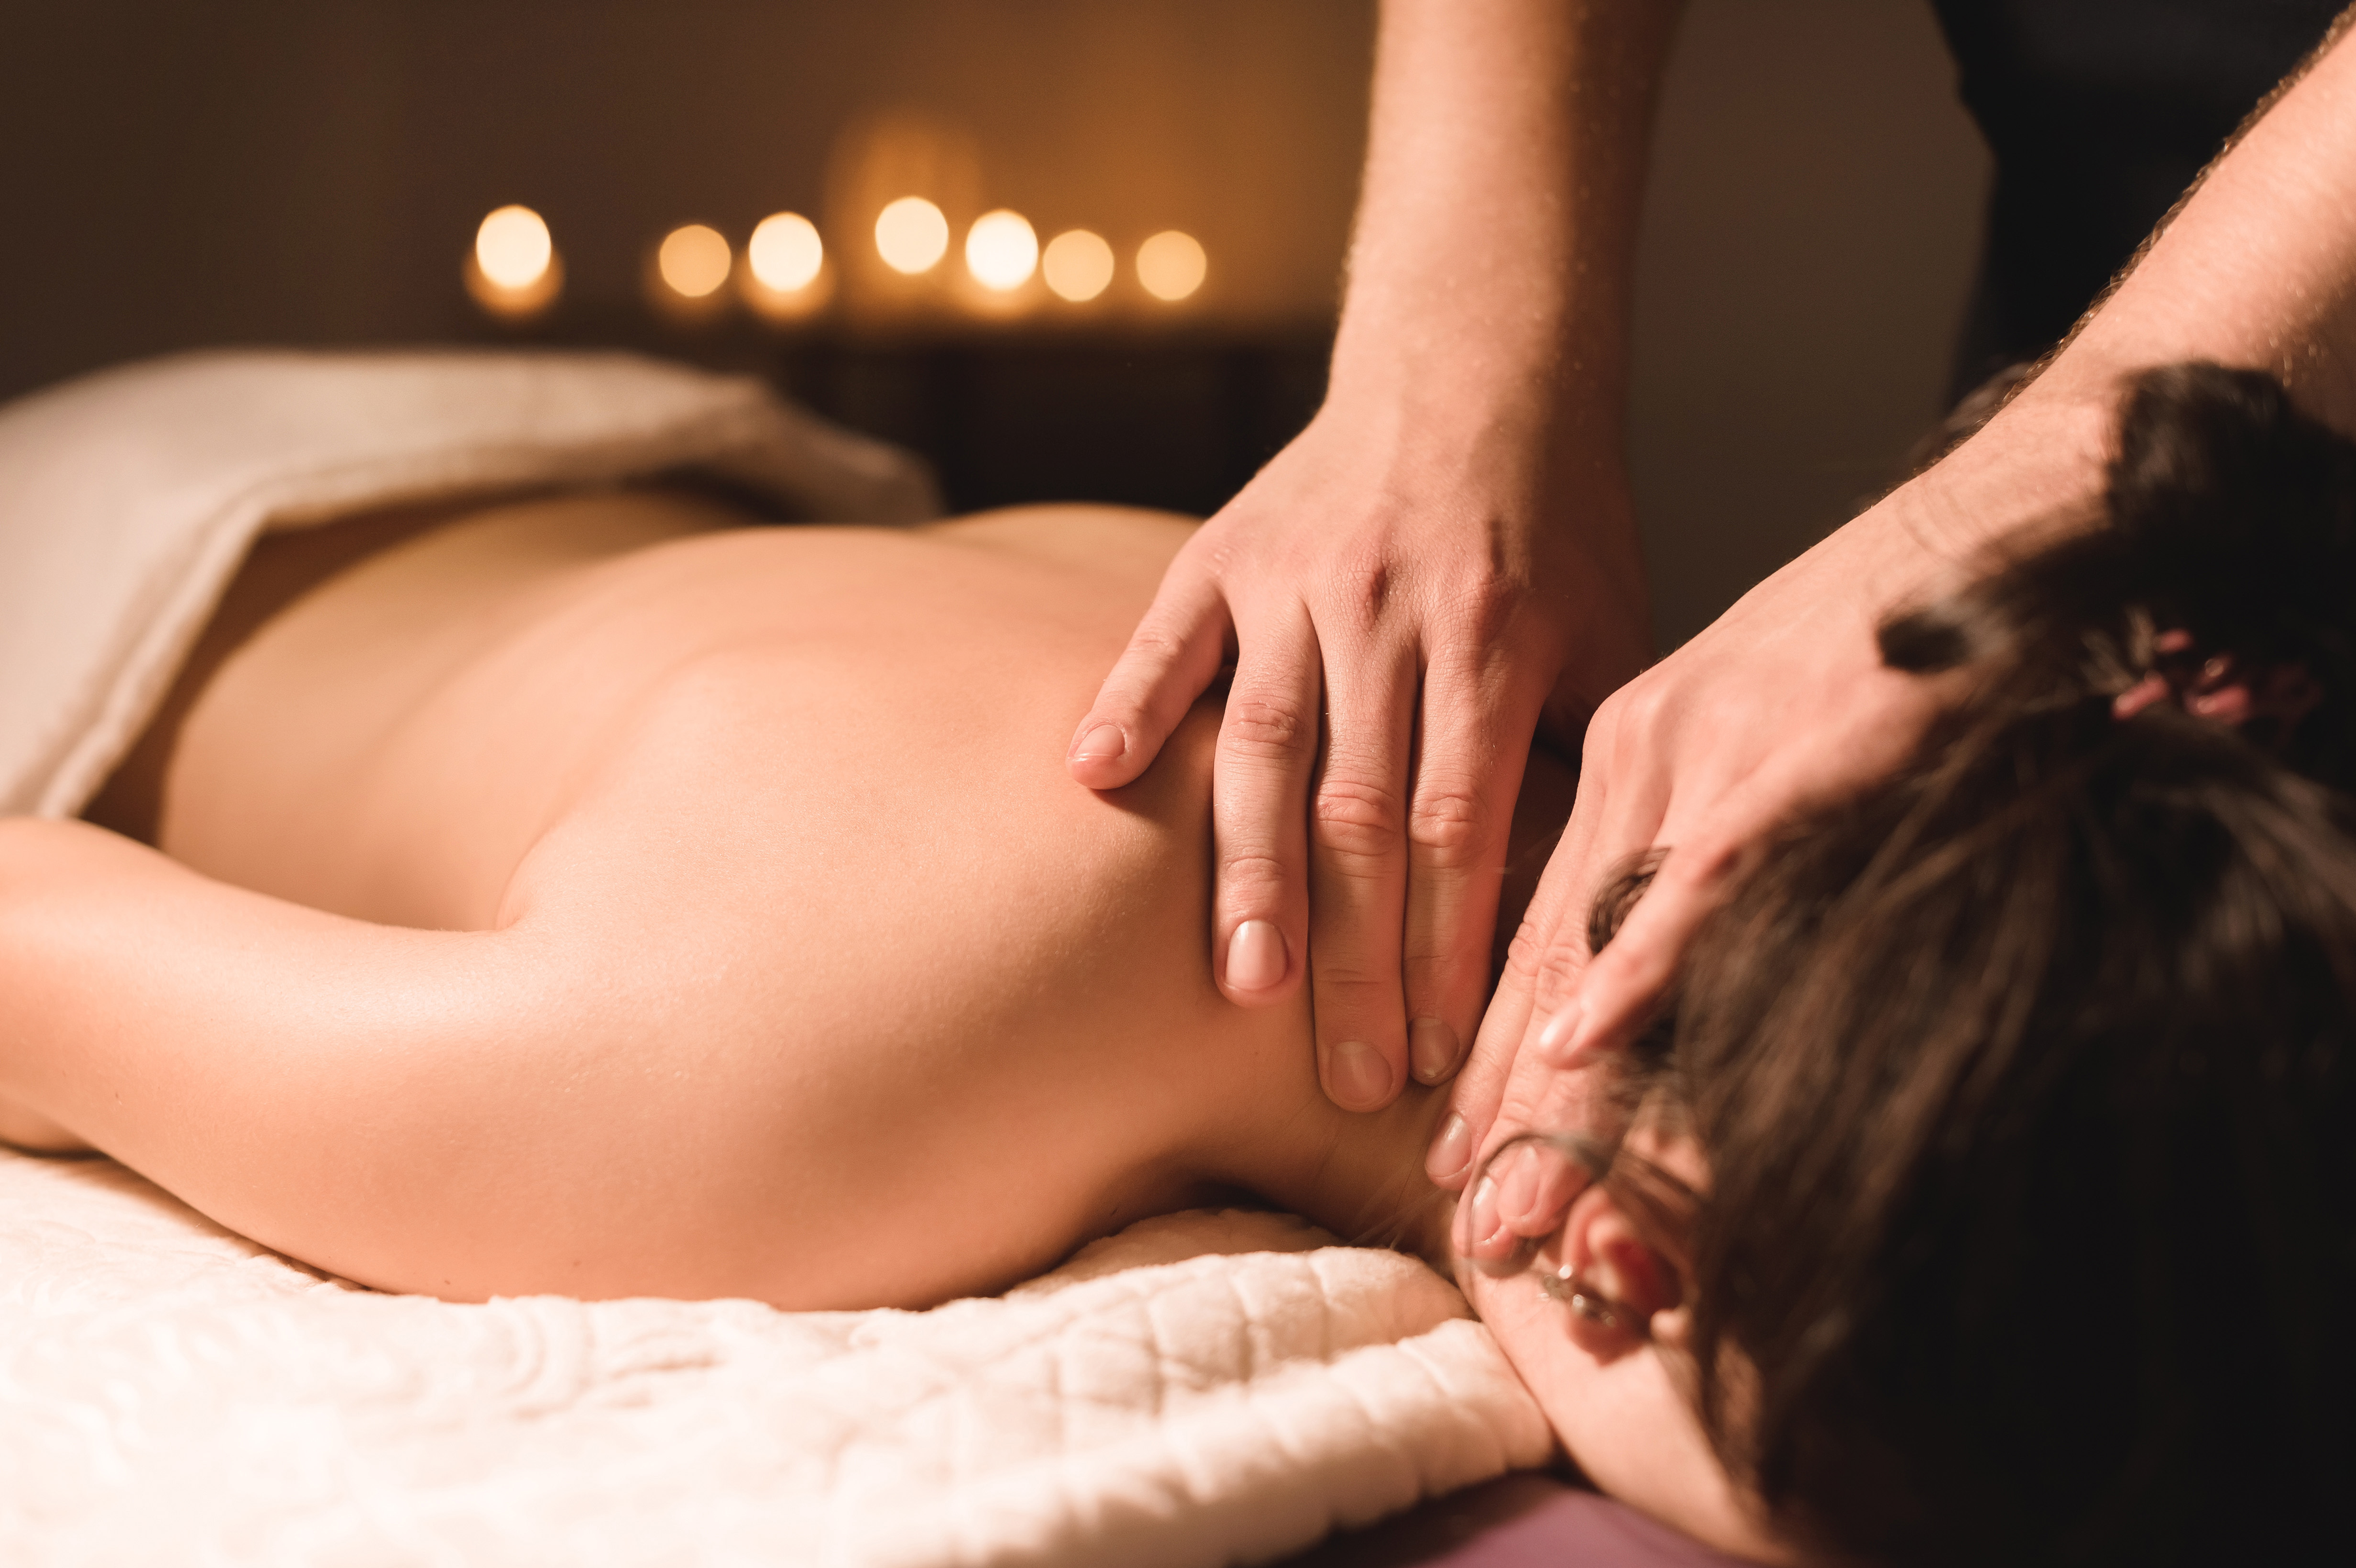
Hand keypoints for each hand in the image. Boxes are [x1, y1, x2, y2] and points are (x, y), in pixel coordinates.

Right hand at [1067, 400, 1649, 1111]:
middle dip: (1359, 960)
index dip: (1451, 950)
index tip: (1445, 1055)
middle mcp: (1390, 611)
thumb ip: (1593, 760)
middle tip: (1352, 1077)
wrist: (1476, 369)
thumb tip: (1601, 913)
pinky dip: (1131, 706)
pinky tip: (1094, 783)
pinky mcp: (1224, 550)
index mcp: (1496, 640)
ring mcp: (1296, 579)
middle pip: (1362, 815)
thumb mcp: (1613, 634)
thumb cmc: (1559, 528)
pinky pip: (1168, 638)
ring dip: (1249, 874)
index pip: (1464, 827)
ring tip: (1245, 988)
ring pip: (1264, 747)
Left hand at [1430, 489, 1967, 1198]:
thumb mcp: (1758, 740)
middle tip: (1465, 1214)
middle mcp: (1640, 756)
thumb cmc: (1881, 639)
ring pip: (1600, 931)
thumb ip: (1700, 838)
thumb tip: (1661, 969)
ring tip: (1507, 1189)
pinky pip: (1700, 874)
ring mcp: (1708, 752)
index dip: (1490, 1048)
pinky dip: (1643, 964)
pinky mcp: (1792, 750)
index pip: (1535, 926)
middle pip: (1544, 947)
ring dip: (1547, 1075)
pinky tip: (1586, 1041)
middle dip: (1499, 1094)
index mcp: (1625, 756)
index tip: (1450, 1153)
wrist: (1983, 530)